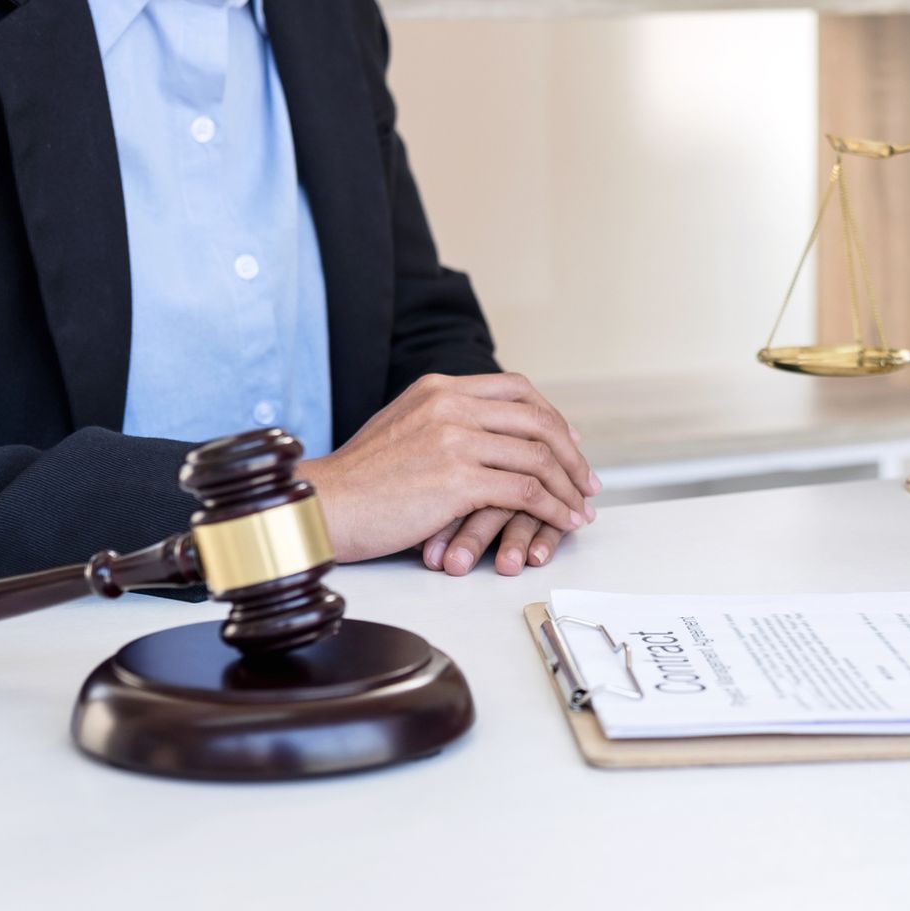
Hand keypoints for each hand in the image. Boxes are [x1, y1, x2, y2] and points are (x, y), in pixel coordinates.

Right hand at [297, 372, 600, 563]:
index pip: (516, 389)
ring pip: (538, 456)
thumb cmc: (359, 482)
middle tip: (587, 482)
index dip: (552, 417)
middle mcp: (450, 404)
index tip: (568, 444)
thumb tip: (484, 437)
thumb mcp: (401, 429)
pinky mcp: (457, 479)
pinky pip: (526, 491)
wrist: (322, 506)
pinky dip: (554, 509)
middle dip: (572, 454)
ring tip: (581, 509)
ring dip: (569, 487)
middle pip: (538, 420)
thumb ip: (443, 423)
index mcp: (439, 388)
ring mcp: (455, 439)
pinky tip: (564, 523)